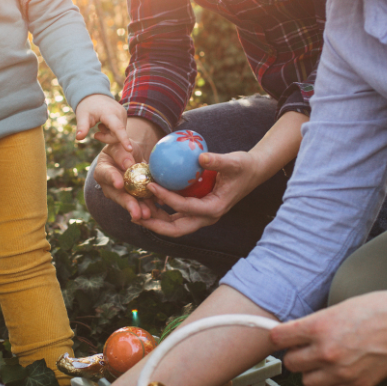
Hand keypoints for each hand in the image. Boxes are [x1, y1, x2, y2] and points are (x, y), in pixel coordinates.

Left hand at [75, 95, 130, 150]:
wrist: (93, 95)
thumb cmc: (87, 106)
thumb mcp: (82, 116)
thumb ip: (82, 127)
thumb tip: (78, 138)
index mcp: (110, 113)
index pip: (118, 128)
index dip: (123, 139)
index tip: (129, 150)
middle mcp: (120, 114)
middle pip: (117, 136)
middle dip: (106, 138)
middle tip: (96, 134)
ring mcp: (123, 115)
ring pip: (119, 134)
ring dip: (108, 134)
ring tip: (100, 126)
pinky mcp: (124, 116)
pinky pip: (120, 130)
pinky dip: (111, 131)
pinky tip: (104, 124)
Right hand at [92, 118, 162, 221]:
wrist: (130, 155)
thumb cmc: (121, 148)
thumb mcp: (120, 145)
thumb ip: (121, 153)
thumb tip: (128, 164)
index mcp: (103, 171)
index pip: (106, 174)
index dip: (113, 179)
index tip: (120, 184)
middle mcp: (110, 186)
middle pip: (118, 195)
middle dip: (129, 204)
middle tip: (136, 212)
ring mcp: (121, 194)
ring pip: (130, 202)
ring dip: (140, 209)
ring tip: (147, 215)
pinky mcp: (133, 197)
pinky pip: (141, 202)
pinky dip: (149, 206)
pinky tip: (157, 208)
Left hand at [138, 150, 266, 236]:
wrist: (252, 172)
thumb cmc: (243, 166)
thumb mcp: (233, 162)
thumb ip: (218, 161)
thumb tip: (200, 156)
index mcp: (214, 209)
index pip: (185, 208)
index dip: (166, 198)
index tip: (150, 185)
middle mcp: (206, 217)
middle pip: (175, 229)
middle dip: (154, 224)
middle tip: (134, 214)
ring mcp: (200, 216)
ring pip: (173, 225)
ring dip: (154, 220)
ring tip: (134, 209)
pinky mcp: (196, 210)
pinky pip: (174, 215)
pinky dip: (160, 210)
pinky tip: (146, 199)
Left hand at [270, 291, 386, 385]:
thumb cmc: (378, 310)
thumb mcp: (337, 308)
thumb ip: (314, 324)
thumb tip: (295, 334)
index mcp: (319, 328)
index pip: (278, 338)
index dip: (278, 337)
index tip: (281, 337)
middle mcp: (327, 352)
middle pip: (290, 363)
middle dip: (296, 355)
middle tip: (306, 349)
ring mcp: (342, 372)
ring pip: (306, 382)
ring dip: (311, 373)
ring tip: (323, 362)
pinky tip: (334, 376)